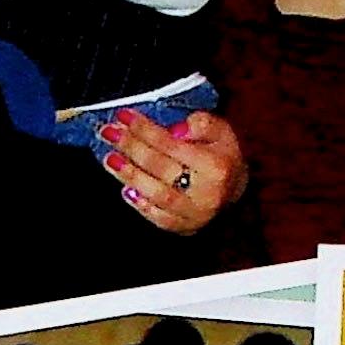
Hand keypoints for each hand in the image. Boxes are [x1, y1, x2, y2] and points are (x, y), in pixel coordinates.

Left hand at [99, 107, 245, 235]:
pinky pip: (160, 219)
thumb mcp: (221, 130)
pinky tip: (126, 190)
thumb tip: (179, 128)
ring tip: (110, 159)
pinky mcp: (187, 228)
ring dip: (129, 176)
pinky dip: (141, 205)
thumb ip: (203, 122)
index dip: (144, 129)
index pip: (171, 145)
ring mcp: (197, 214)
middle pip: (160, 168)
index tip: (123, 116)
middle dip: (131, 148)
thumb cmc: (222, 155)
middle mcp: (207, 193)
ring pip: (157, 195)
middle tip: (109, 133)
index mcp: (216, 166)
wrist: (235, 187)